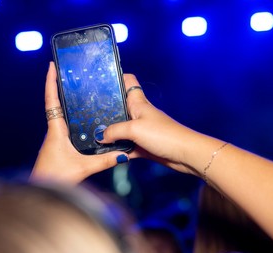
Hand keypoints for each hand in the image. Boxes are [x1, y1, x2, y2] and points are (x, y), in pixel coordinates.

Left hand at [30, 62, 129, 184]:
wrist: (42, 191)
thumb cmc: (56, 178)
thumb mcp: (84, 168)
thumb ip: (104, 160)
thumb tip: (123, 155)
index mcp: (56, 131)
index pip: (52, 102)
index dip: (51, 83)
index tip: (52, 66)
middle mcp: (53, 131)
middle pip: (53, 104)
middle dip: (58, 86)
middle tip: (66, 72)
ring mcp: (54, 138)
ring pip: (57, 114)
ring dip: (62, 100)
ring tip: (74, 88)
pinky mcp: (56, 146)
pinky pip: (62, 125)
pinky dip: (68, 115)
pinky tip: (79, 116)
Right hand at [97, 74, 215, 175]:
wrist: (184, 154)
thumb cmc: (164, 135)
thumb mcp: (134, 129)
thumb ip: (114, 131)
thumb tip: (100, 136)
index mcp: (138, 103)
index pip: (128, 81)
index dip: (117, 77)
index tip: (101, 79)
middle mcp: (139, 114)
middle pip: (120, 106)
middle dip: (105, 109)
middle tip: (88, 112)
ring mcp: (141, 130)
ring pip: (121, 128)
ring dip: (110, 133)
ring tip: (92, 134)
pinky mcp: (143, 145)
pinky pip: (127, 145)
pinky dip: (119, 149)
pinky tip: (108, 152)